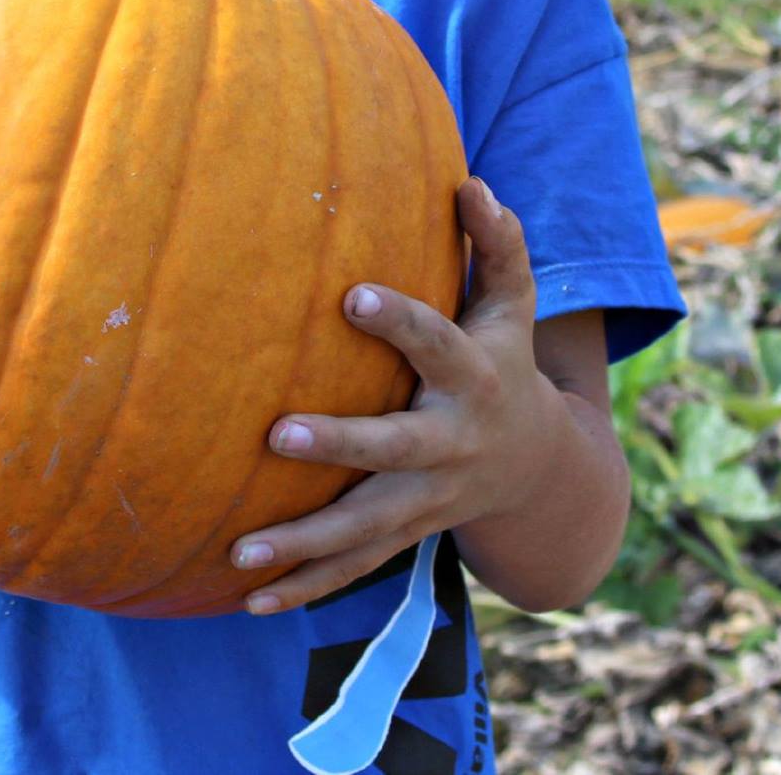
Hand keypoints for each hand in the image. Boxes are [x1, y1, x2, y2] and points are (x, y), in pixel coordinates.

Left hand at [229, 178, 561, 612]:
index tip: (351, 292)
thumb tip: (469, 181)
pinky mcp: (407, 534)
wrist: (538, 466)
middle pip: (395, 448)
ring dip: (305, 543)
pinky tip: (249, 599)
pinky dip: (305, 588)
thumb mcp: (513, 302)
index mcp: (473, 376)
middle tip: (277, 434)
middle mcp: (451, 443)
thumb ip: (497, 242)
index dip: (398, 319)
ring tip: (241, 551)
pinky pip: (355, 567)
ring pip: (367, 526)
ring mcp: (429, 498)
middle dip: (340, 445)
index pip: (436, 343)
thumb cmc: (505, 358)